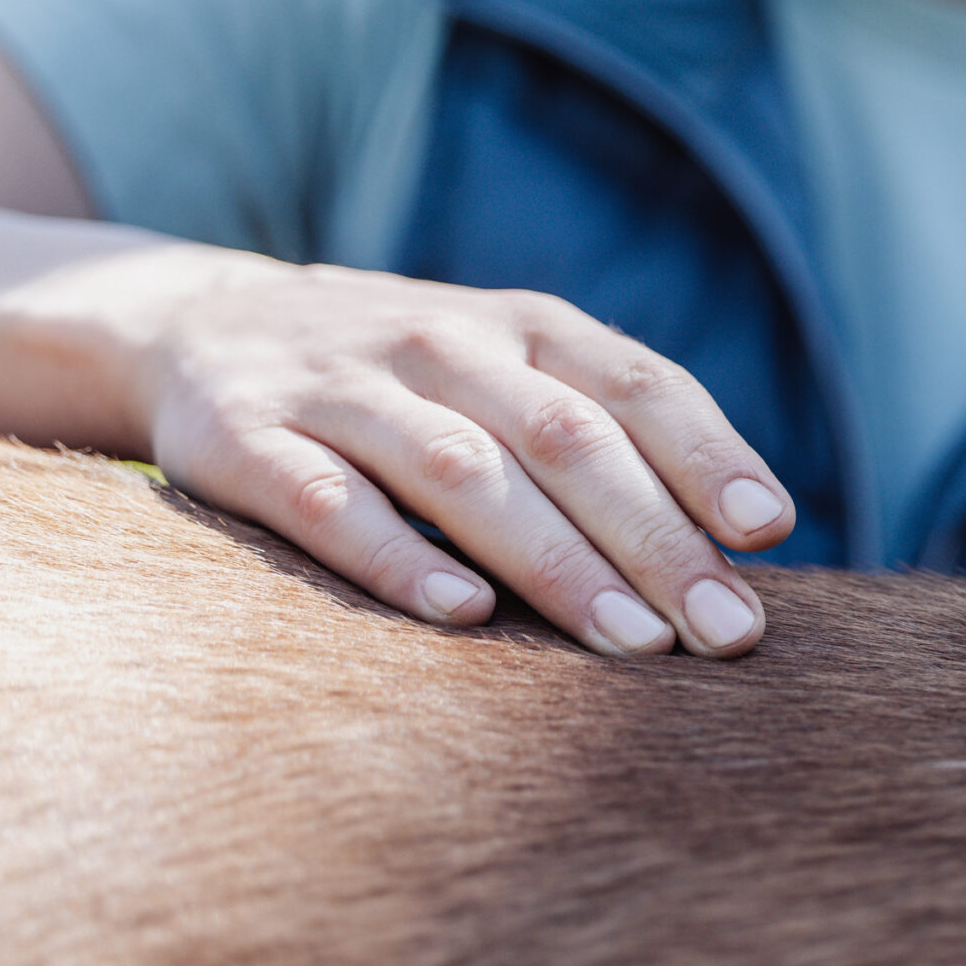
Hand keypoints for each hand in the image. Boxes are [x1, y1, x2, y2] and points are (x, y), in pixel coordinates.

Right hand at [79, 245, 793, 658]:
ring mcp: (341, 388)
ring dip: (558, 561)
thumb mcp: (509, 370)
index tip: (766, 531)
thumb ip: (609, 432)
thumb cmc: (410, 380)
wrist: (199, 323)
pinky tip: (463, 616)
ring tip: (633, 642)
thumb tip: (742, 540)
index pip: (636, 384)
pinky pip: (329, 503)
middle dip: (657, 540)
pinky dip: (398, 558)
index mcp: (524, 326)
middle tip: (727, 632)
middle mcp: (442, 342)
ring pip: (465, 471)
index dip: (707, 453)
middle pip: (568, 440)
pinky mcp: (245, 440)